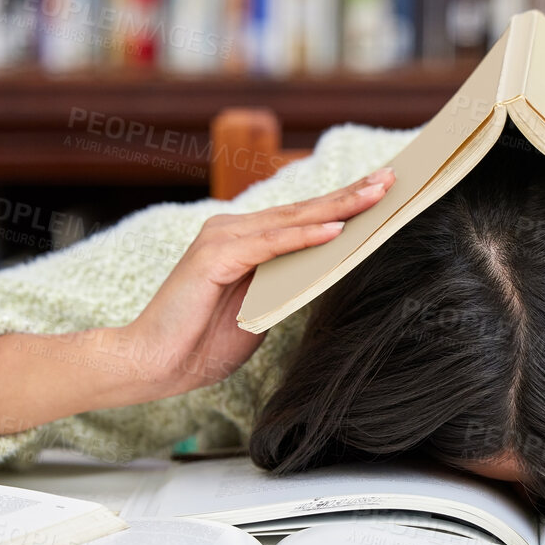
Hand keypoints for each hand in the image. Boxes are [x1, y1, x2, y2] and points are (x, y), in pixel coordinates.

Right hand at [118, 166, 395, 399]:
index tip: (381, 193)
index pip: (303, 218)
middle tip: (392, 180)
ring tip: (376, 196)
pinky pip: (270, 245)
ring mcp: (222, 238)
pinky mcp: (214, 256)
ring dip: (338, 208)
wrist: (153, 364)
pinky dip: (304, 238)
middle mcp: (232, 230)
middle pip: (303, 211)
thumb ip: (288, 286)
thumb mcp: (261, 310)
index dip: (342, 205)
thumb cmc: (202, 343)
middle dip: (350, 196)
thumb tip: (328, 272)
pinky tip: (336, 230)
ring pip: (292, 221)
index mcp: (244, 241)